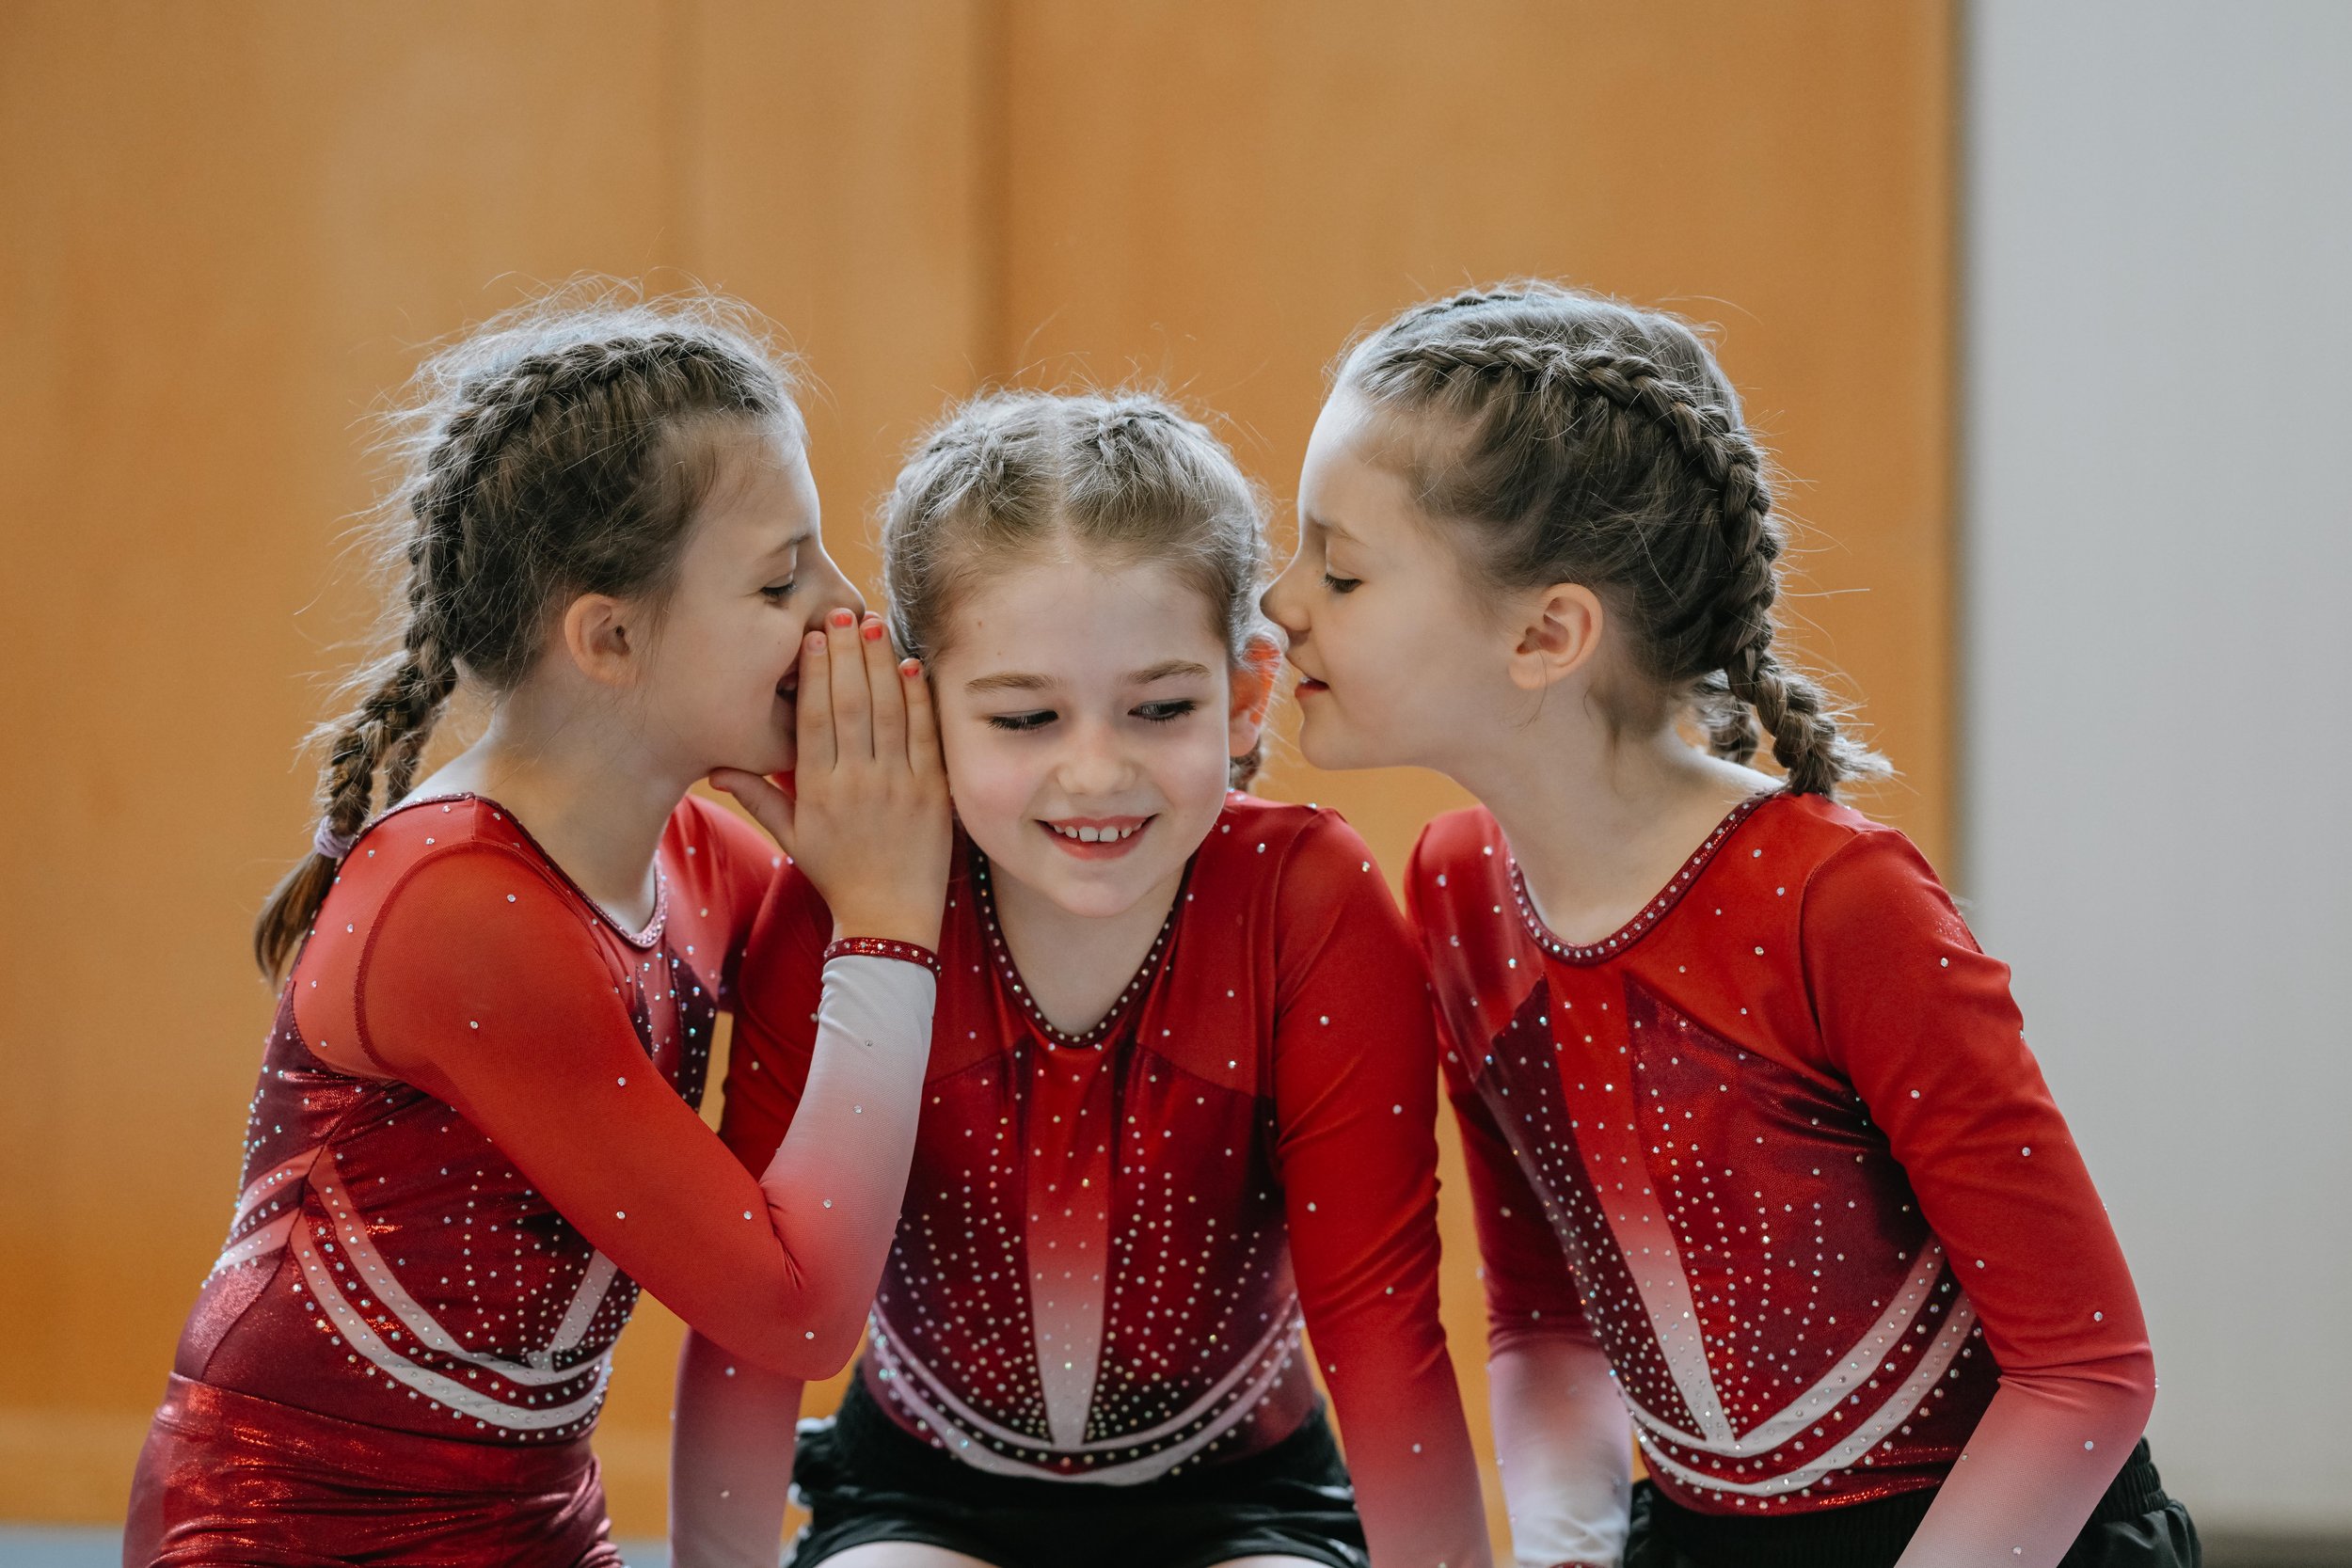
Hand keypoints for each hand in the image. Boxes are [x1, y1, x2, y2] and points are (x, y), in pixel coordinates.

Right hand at [712, 610, 950, 949]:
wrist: (889, 919)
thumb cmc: (837, 874)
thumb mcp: (791, 838)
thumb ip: (758, 797)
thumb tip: (715, 768)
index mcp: (818, 790)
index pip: (814, 718)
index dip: (813, 673)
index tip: (812, 636)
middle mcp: (857, 781)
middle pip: (850, 704)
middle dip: (846, 653)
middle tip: (843, 611)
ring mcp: (899, 784)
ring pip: (889, 711)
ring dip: (881, 663)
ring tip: (873, 624)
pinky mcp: (933, 791)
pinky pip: (925, 735)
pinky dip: (919, 698)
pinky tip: (911, 664)